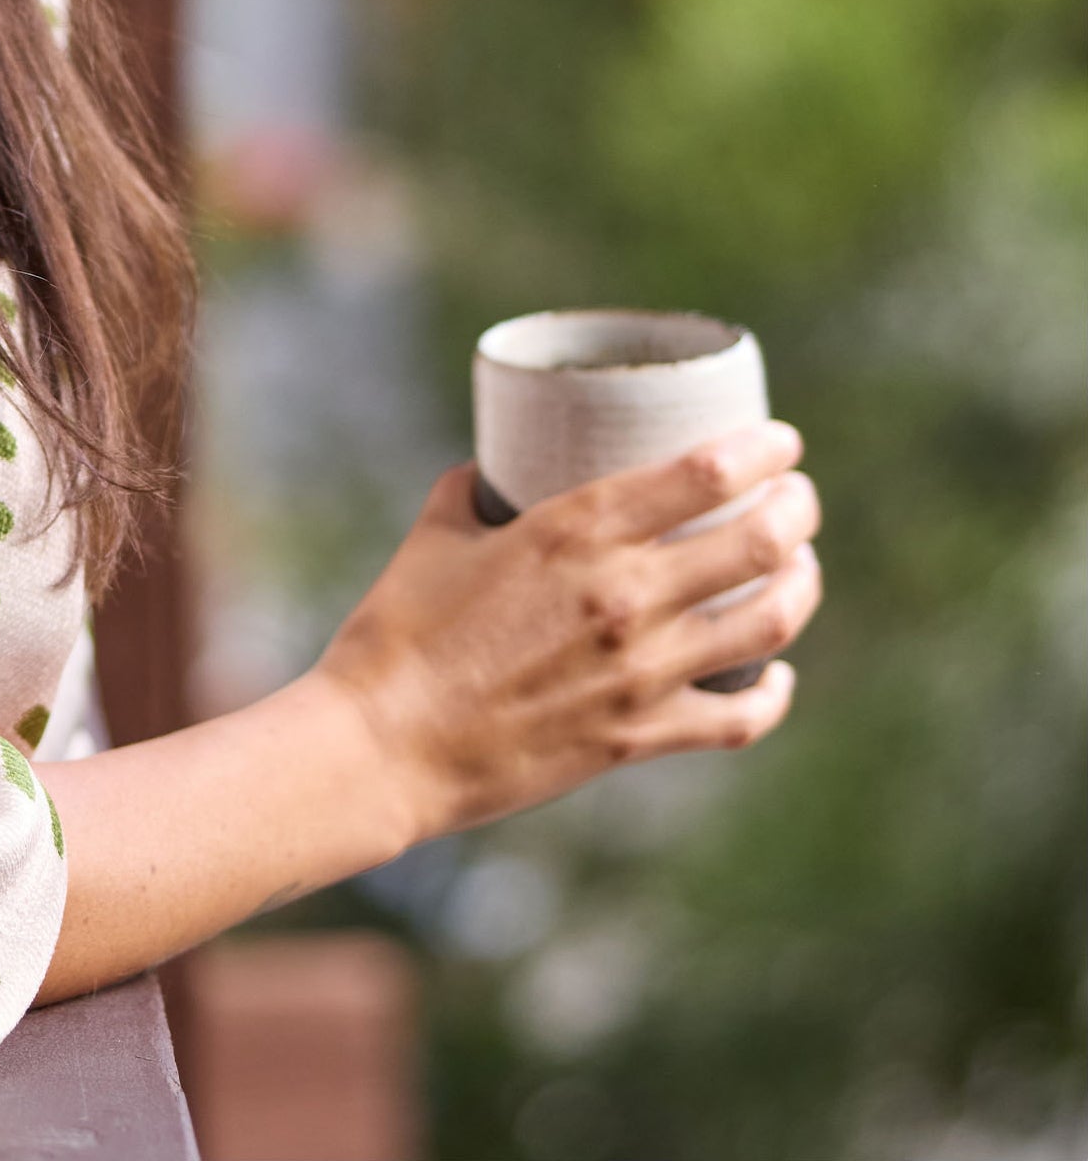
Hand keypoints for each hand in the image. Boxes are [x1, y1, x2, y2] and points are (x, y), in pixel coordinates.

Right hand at [313, 422, 821, 850]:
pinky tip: (776, 674)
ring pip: (769, 623)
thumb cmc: (398, 631)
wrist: (384, 745)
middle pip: (760, 540)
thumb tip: (495, 470)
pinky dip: (773, 693)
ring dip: (801, 585)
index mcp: (575, 531)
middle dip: (797, 508)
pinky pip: (740, 718)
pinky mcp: (638, 738)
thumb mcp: (437, 531)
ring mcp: (640, 672)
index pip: (707, 474)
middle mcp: (624, 596)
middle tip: (797, 496)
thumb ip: (475, 491)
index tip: (781, 440)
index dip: (763, 449)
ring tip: (799, 566)